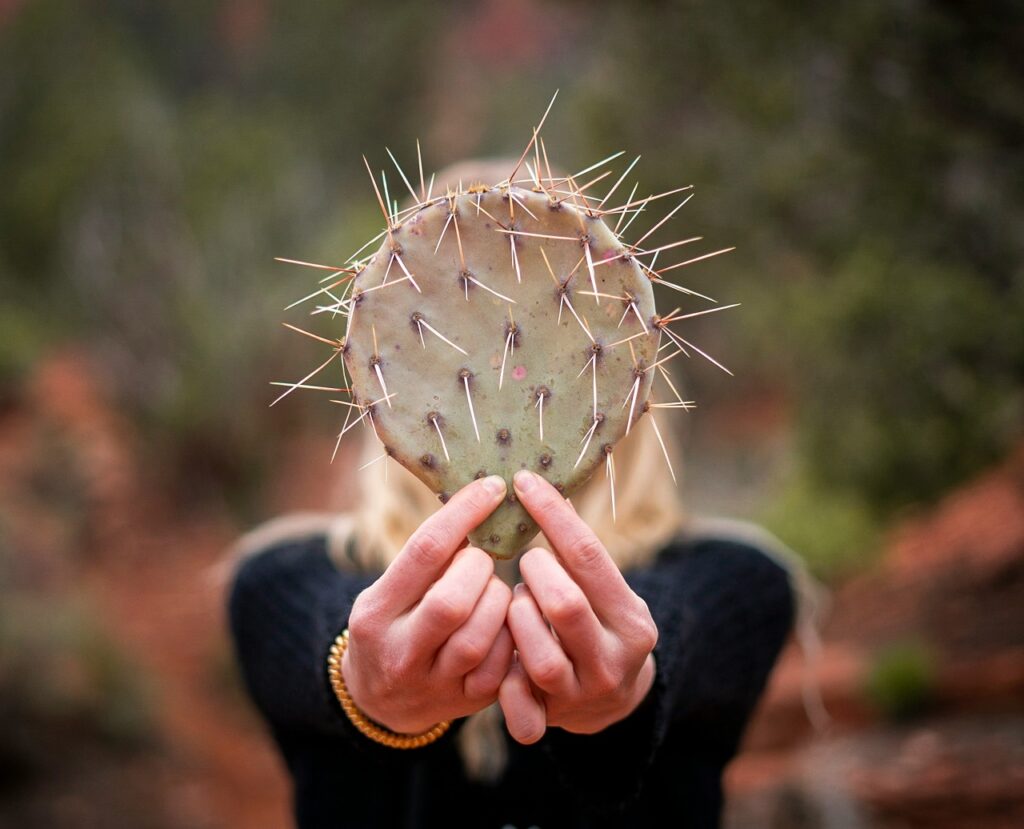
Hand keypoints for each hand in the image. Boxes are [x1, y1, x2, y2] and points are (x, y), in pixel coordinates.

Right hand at [343, 475, 513, 733]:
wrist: (380, 702)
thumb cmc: (393, 625)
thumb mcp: (388, 591)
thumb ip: (427, 560)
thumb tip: (480, 501)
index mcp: (375, 614)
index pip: (424, 552)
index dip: (464, 514)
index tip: (492, 487)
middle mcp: (399, 653)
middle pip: (452, 602)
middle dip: (479, 569)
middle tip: (481, 560)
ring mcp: (434, 684)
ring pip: (481, 636)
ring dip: (498, 601)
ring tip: (492, 590)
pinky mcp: (468, 701)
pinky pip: (503, 663)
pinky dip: (512, 633)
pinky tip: (505, 620)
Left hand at [499, 470, 657, 744]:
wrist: (611, 699)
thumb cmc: (597, 623)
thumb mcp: (605, 592)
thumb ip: (578, 559)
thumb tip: (538, 487)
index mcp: (632, 619)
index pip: (588, 556)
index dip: (552, 515)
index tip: (522, 482)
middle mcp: (614, 659)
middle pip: (564, 604)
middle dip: (534, 574)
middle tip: (525, 561)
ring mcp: (583, 694)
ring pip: (538, 655)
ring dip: (516, 620)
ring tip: (517, 605)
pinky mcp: (553, 719)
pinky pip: (520, 705)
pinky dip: (504, 682)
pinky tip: (501, 655)